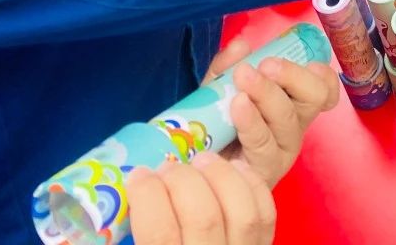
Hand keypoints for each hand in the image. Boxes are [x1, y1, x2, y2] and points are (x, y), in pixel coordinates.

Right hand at [126, 153, 275, 244]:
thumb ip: (141, 235)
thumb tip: (130, 190)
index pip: (160, 234)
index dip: (148, 197)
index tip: (138, 175)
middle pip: (204, 217)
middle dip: (183, 180)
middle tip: (168, 166)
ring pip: (242, 213)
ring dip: (221, 176)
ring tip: (201, 160)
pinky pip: (266, 215)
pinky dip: (252, 184)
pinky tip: (234, 168)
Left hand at [204, 37, 338, 187]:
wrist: (190, 177)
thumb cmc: (214, 132)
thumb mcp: (217, 94)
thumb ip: (227, 68)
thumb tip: (240, 45)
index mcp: (292, 107)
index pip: (325, 91)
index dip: (325, 76)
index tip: (308, 62)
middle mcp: (294, 128)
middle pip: (313, 98)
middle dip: (292, 75)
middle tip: (266, 64)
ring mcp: (281, 153)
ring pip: (287, 118)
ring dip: (267, 94)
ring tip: (242, 78)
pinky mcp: (263, 173)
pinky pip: (262, 144)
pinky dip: (251, 121)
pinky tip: (237, 106)